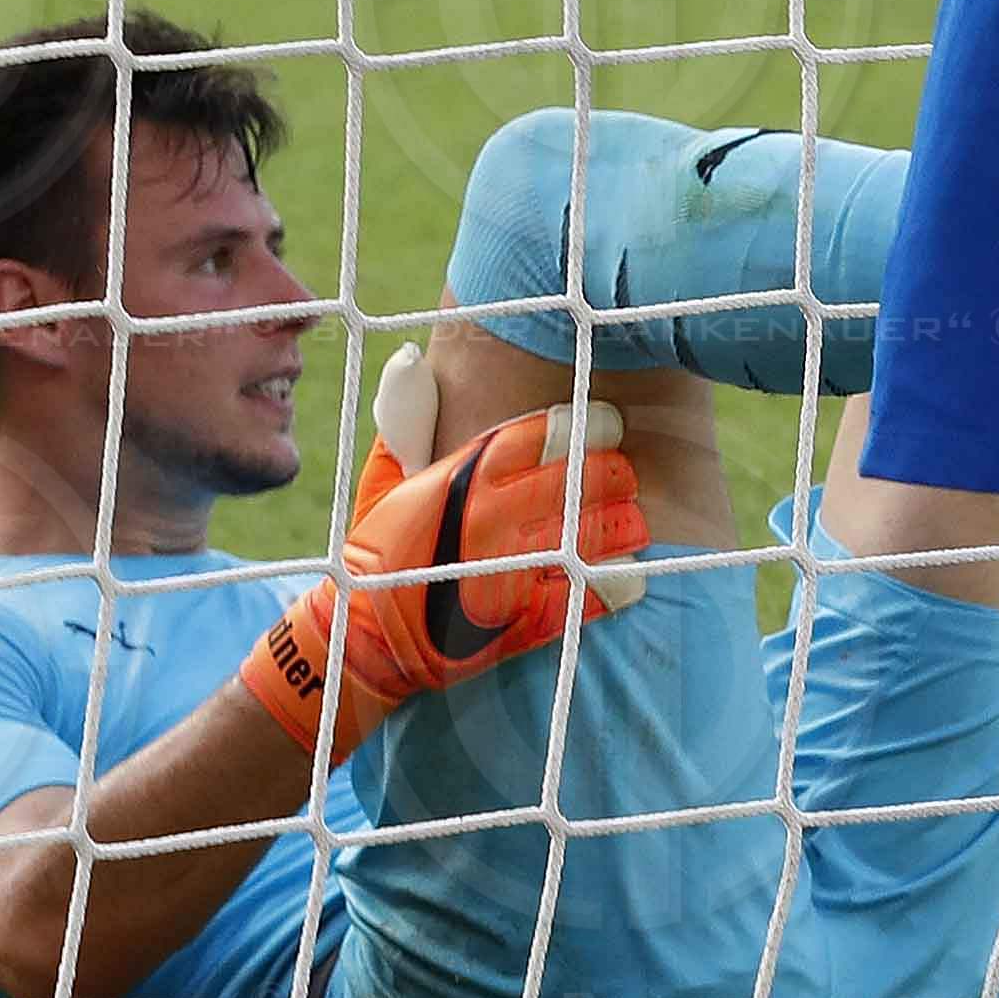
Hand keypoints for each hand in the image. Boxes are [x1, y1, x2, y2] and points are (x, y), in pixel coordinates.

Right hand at [238, 363, 648, 755]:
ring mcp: (509, 572)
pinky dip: (617, 580)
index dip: (585, 428)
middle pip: (578, 480)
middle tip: (622, 472)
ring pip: (592, 532)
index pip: (540, 439)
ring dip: (622, 521)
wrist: (367, 640)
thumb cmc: (381, 551)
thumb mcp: (386, 480)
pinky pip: (588, 592)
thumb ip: (407, 419)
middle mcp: (487, 523)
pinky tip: (631, 568)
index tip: (609, 423)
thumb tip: (413, 356)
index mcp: (459, 482)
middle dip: (612, 472)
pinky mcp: (523, 622)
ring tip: (630, 516)